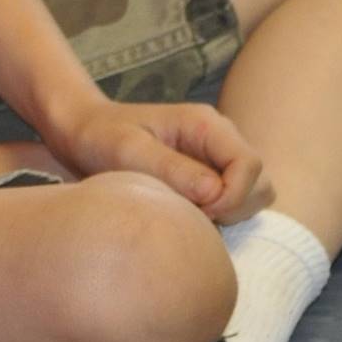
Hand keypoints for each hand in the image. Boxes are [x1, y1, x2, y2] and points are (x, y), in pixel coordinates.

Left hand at [42, 100, 270, 223]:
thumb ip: (170, 169)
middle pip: (260, 184)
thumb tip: (214, 193)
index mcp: (205, 125)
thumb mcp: (127, 151)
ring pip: (252, 197)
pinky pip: (232, 204)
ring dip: (227, 214)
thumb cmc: (100, 137)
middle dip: (234, 208)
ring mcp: (215, 160)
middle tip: (191, 215)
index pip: (250, 164)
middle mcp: (218, 140)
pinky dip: (217, 217)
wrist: (82, 133)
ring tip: (185, 214)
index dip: (233, 196)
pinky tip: (183, 216)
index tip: (197, 210)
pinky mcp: (207, 179)